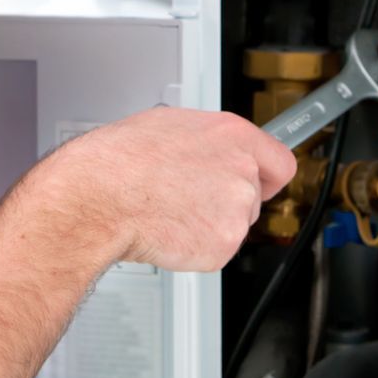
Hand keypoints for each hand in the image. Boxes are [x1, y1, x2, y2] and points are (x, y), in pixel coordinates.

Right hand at [17, 107, 297, 272]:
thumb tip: (207, 149)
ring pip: (232, 225)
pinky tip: (167, 230)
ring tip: (168, 211)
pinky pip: (215, 251)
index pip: (280, 162)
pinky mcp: (222, 245)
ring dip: (208, 224)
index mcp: (231, 135)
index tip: (262, 182)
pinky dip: (194, 248)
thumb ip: (204, 141)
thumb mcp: (166, 126)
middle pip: (252, 197)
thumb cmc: (117, 161)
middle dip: (224, 201)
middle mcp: (241, 171)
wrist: (97, 198)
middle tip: (186, 198)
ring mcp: (235, 210)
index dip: (266, 176)